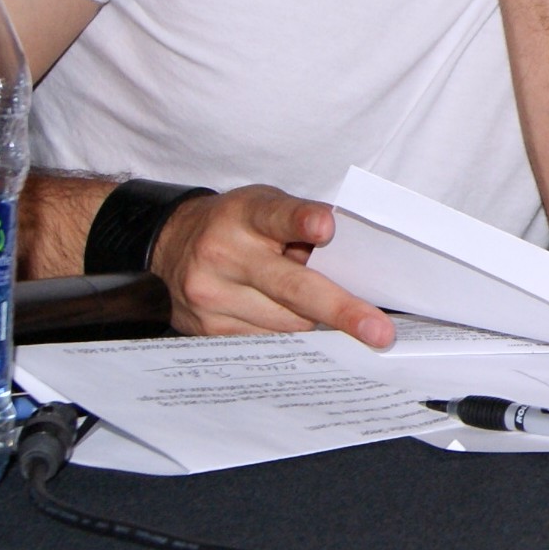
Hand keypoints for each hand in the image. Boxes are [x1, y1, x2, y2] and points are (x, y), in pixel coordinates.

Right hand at [151, 186, 394, 347]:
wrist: (170, 245)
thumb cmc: (240, 226)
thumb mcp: (268, 209)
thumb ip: (305, 230)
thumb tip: (355, 266)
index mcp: (246, 214)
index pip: (277, 215)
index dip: (301, 222)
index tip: (325, 228)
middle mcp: (223, 253)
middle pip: (292, 287)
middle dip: (340, 310)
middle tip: (378, 331)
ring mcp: (210, 294)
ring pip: (287, 322)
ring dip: (314, 318)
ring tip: (315, 303)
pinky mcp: (206, 327)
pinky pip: (268, 340)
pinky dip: (290, 333)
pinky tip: (291, 319)